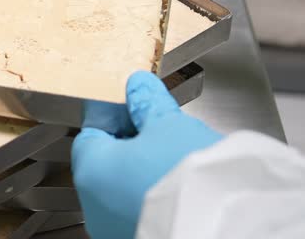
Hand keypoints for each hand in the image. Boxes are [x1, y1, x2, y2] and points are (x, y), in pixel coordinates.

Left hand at [71, 71, 221, 238]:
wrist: (222, 224)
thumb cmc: (188, 176)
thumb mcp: (168, 124)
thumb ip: (147, 103)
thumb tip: (138, 86)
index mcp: (90, 170)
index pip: (90, 135)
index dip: (115, 120)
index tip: (135, 113)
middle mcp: (94, 206)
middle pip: (105, 166)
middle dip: (132, 150)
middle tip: (161, 138)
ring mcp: (114, 229)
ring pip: (122, 193)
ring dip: (142, 178)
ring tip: (176, 167)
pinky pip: (138, 215)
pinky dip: (154, 203)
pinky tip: (180, 194)